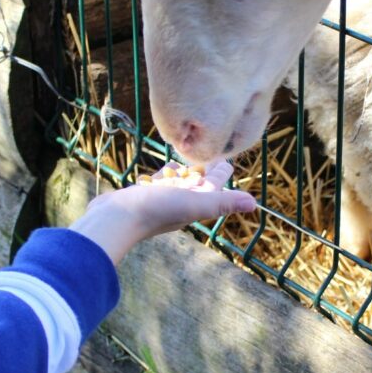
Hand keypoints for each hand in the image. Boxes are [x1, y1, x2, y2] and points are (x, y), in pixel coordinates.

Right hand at [69, 161, 256, 263]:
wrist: (116, 218)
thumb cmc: (156, 210)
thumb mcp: (194, 203)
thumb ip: (223, 203)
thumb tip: (255, 204)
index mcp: (195, 203)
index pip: (214, 185)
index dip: (222, 173)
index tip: (228, 160)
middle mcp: (180, 202)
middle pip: (198, 182)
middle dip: (207, 170)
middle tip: (213, 153)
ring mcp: (161, 199)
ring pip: (179, 182)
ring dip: (186, 171)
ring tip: (190, 158)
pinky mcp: (143, 195)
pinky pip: (160, 181)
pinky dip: (166, 173)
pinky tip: (166, 167)